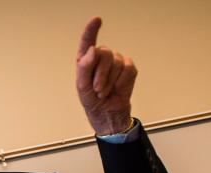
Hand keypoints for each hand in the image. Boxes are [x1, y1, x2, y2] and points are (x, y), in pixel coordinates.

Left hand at [75, 16, 136, 135]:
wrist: (109, 114)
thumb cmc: (92, 102)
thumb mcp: (82, 88)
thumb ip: (84, 68)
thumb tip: (93, 49)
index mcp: (86, 61)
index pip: (88, 42)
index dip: (91, 30)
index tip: (96, 20)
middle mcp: (101, 59)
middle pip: (104, 52)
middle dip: (101, 73)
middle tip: (97, 89)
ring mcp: (116, 63)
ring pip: (117, 62)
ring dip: (110, 81)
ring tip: (104, 92)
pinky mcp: (129, 69)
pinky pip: (128, 69)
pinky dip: (121, 82)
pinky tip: (117, 89)